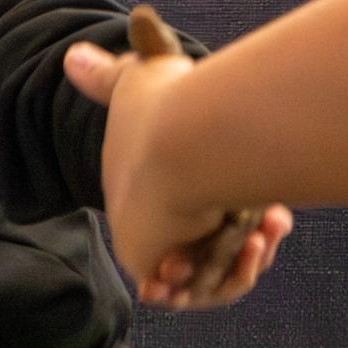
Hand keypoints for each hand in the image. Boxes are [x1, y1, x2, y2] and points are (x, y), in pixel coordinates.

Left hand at [67, 8, 292, 307]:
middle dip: (251, 229)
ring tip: (266, 231)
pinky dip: (234, 273)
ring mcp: (159, 254)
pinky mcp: (166, 282)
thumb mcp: (136, 77)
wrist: (174, 146)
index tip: (267, 193)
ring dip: (246, 253)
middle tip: (276, 217)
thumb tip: (71, 58)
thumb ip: (110, 74)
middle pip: (210, 238)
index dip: (234, 196)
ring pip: (216, 266)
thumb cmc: (162, 106)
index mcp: (142, 182)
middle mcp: (151, 222)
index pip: (191, 200)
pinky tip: (257, 245)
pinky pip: (211, 289)